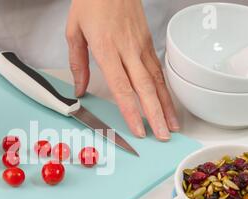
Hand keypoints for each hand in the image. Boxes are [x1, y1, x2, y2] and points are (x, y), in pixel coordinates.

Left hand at [66, 0, 178, 140]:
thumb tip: (79, 89)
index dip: (131, 110)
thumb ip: (78, 63)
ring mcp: (141, 45)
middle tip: (163, 135)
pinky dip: (164, 88)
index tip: (139, 129)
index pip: (121, 86)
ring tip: (173, 125)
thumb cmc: (92, 1)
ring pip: (156, 80)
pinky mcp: (148, 41)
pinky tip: (168, 101)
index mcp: (107, 48)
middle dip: (155, 114)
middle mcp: (128, 49)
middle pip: (144, 87)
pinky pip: (158, 69)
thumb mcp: (74, 31)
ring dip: (165, 104)